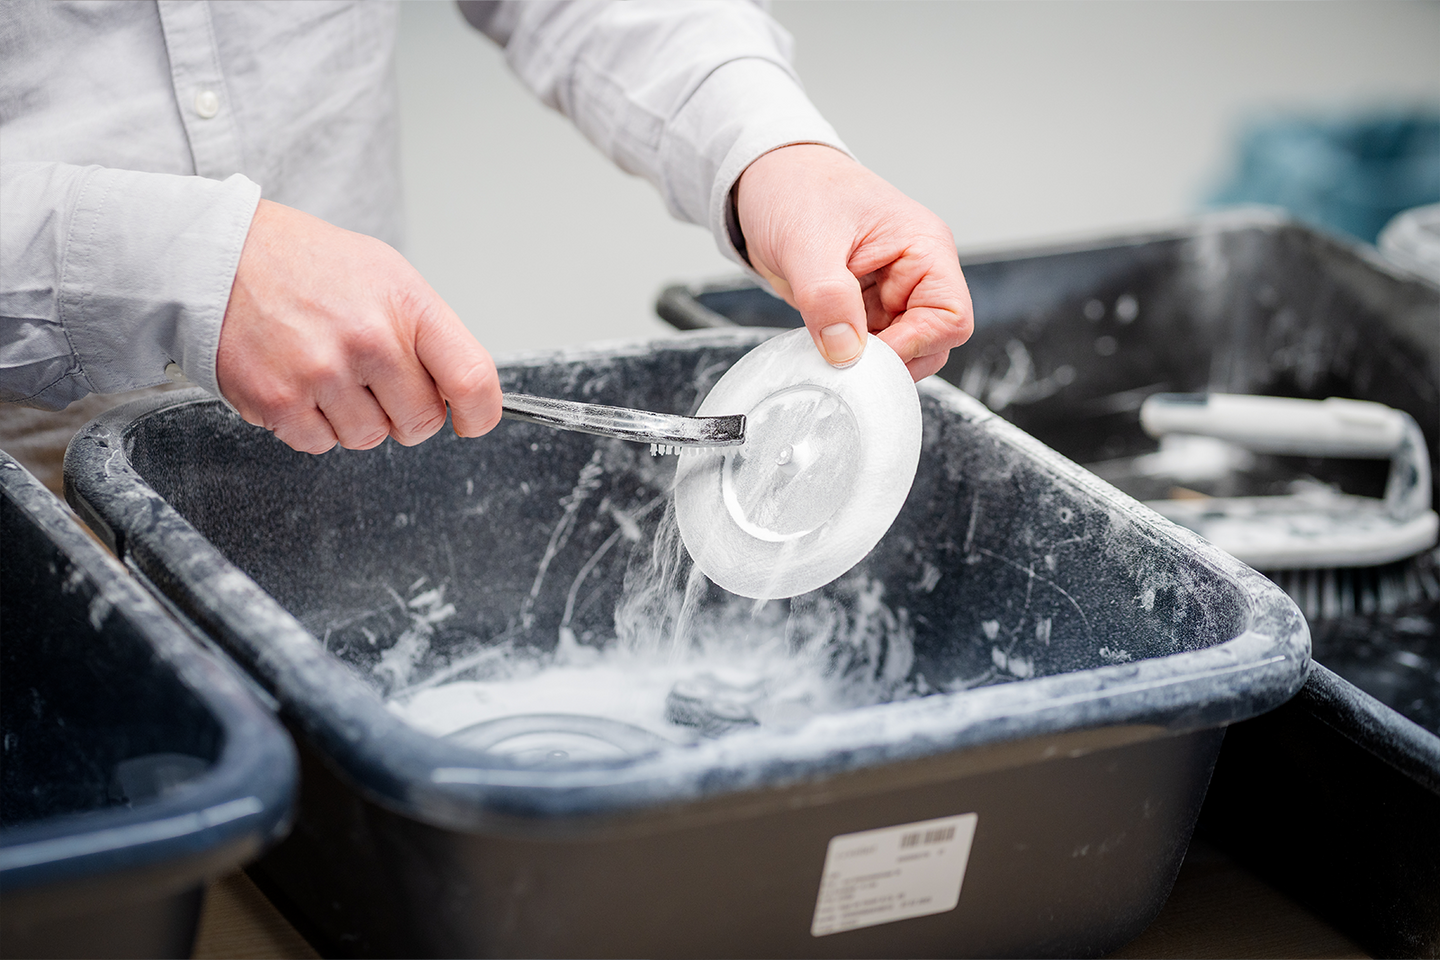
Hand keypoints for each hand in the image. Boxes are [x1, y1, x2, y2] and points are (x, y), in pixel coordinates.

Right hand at [217, 200, 500, 453]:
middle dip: (405, 412)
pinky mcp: (279, 401)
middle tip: (374, 379)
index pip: (472, 379)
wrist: (222, 255)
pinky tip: (298, 382)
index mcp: (407, 306)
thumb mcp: (389, 276)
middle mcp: (369, 340)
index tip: (472, 418)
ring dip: (354, 417)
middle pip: (421, 423)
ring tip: (328, 370)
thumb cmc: (309, 264)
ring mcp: (323, 373)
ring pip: (369, 438)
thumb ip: (429, 336)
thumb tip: (464, 394)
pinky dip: (311, 424)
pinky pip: (319, 444)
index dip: (481, 412)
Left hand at [735, 144, 972, 380]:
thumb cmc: (796, 188)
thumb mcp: (807, 240)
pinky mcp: (861, 309)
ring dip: (867, 362)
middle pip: (932, 344)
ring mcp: (888, 294)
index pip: (950, 316)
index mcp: (923, 247)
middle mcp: (914, 274)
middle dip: (891, 359)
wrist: (765, 182)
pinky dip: (848, 357)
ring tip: (828, 347)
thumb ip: (827, 297)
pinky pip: (869, 348)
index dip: (915, 344)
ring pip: (900, 353)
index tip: (868, 354)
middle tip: (844, 358)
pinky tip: (822, 345)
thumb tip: (845, 351)